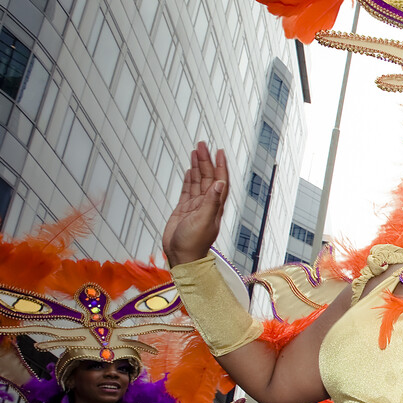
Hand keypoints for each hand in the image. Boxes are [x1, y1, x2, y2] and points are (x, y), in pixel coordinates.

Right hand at [162, 142, 230, 265]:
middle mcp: (207, 204)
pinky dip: (190, 179)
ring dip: (198, 166)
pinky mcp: (184, 210)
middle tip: (202, 144)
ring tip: (196, 151)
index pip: (220, 181)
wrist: (181, 257)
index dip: (220, 165)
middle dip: (206, 160)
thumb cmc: (193, 244)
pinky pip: (188, 190)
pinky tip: (190, 170)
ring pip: (198, 181)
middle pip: (208, 177)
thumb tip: (220, 184)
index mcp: (215, 206)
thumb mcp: (203, 221)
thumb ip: (211, 202)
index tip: (218, 151)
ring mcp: (196, 206)